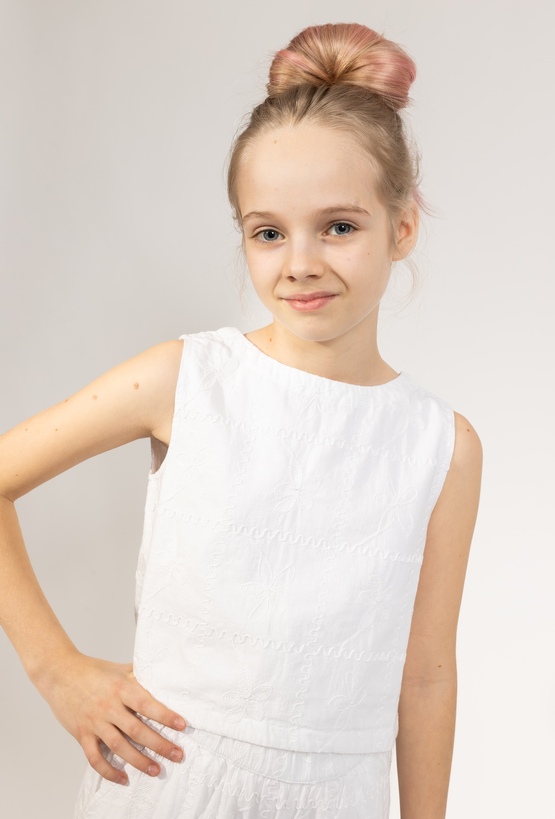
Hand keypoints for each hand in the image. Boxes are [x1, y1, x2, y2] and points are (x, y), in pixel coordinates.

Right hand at [39, 652, 185, 784]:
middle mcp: (108, 707)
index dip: (165, 715)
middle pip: (137, 730)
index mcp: (120, 688)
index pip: (146, 704)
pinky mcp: (82, 734)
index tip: (181, 725)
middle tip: (177, 754)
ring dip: (139, 761)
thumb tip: (162, 679)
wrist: (59, 673)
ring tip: (156, 769)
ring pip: (119, 747)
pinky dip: (109, 771)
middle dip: (159, 744)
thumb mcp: (118, 669)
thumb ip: (139, 676)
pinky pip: (95, 758)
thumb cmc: (92, 669)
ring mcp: (94, 722)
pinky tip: (123, 778)